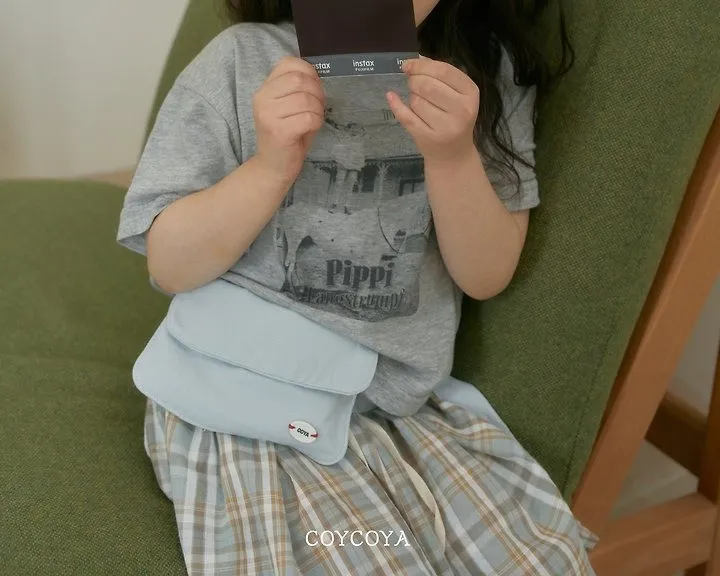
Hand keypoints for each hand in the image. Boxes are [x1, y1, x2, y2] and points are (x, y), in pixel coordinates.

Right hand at [253, 56, 325, 182]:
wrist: (273, 166)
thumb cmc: (287, 135)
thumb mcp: (289, 106)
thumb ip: (298, 88)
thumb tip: (317, 76)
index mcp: (264, 88)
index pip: (289, 63)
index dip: (309, 72)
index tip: (313, 89)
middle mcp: (262, 99)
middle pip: (300, 80)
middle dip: (317, 92)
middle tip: (317, 107)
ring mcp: (268, 115)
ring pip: (307, 100)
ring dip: (318, 110)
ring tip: (312, 120)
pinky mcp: (279, 131)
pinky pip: (309, 118)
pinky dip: (317, 123)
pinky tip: (310, 130)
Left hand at [387, 57, 478, 164]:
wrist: (453, 154)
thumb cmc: (454, 118)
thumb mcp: (458, 95)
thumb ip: (441, 75)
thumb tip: (417, 59)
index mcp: (471, 93)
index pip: (444, 71)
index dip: (422, 65)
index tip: (408, 64)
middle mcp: (461, 110)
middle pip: (427, 84)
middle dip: (414, 80)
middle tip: (413, 84)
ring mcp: (444, 126)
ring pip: (416, 100)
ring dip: (412, 97)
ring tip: (420, 104)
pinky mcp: (427, 138)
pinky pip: (406, 116)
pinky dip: (396, 105)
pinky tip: (391, 96)